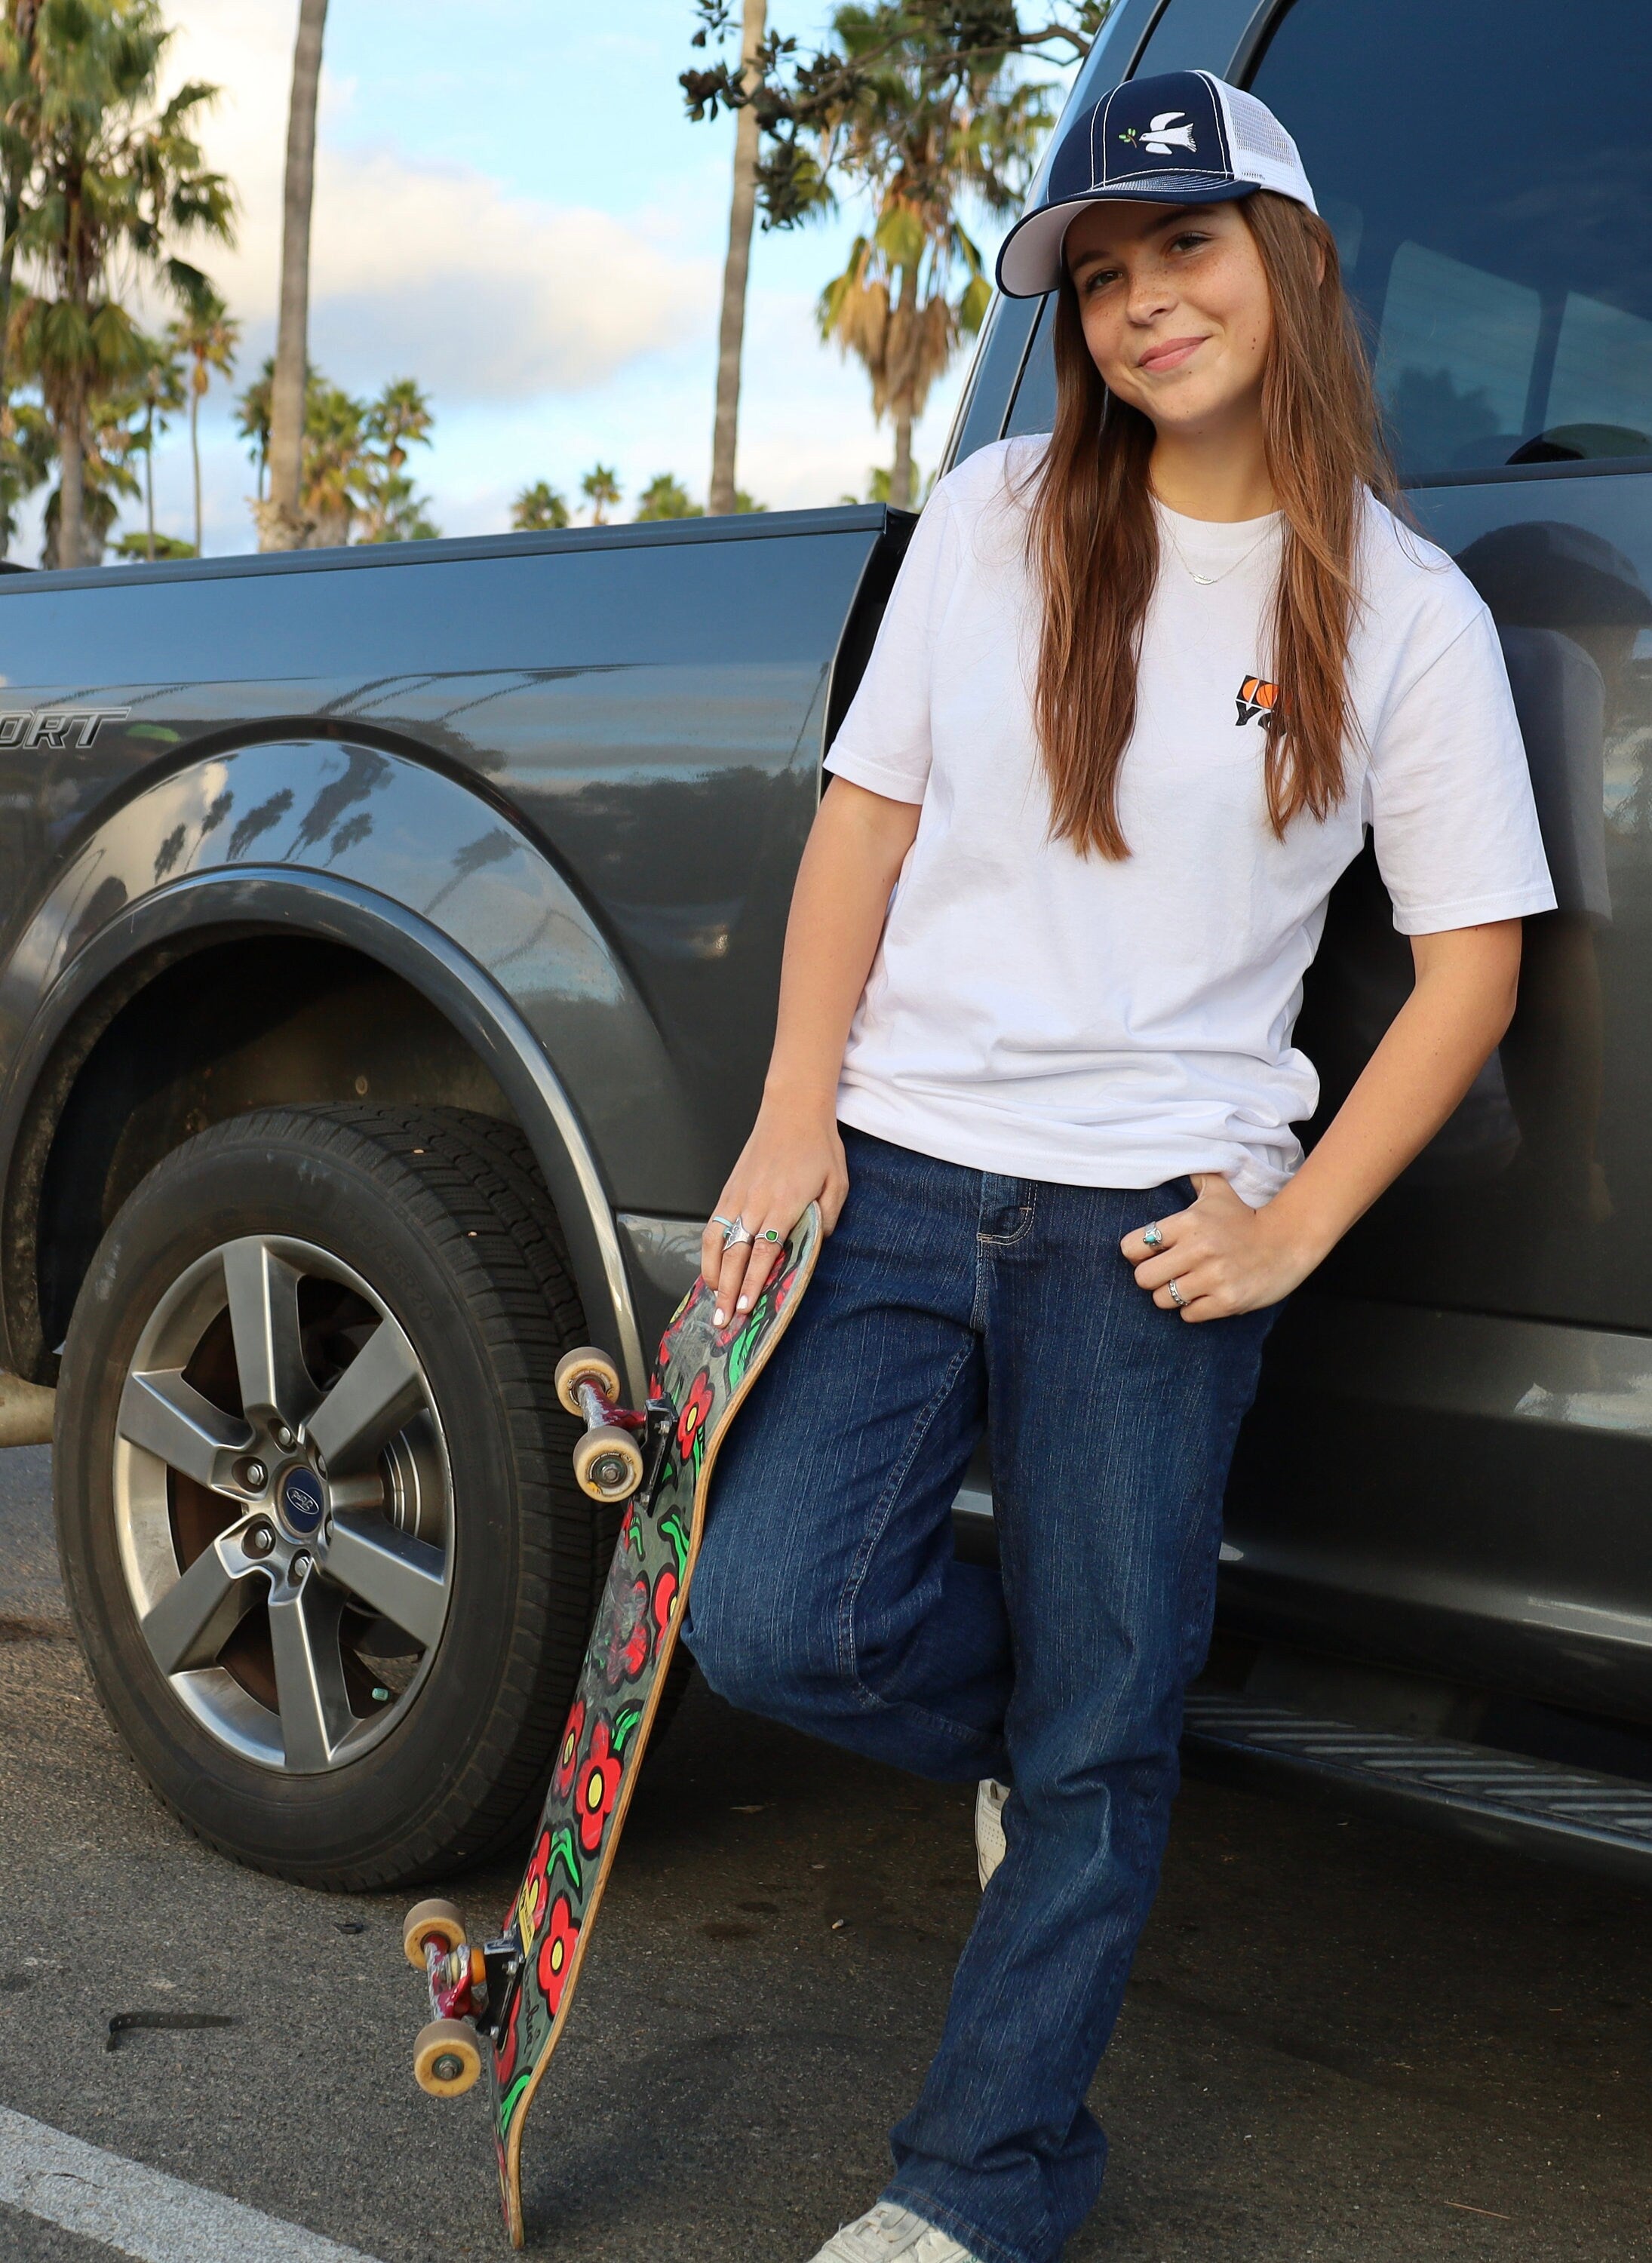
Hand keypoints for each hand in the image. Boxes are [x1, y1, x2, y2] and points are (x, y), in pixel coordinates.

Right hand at [700, 1097, 848, 1326]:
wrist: (792, 1110)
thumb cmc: (818, 1146)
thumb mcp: (837, 1183)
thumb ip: (827, 1218)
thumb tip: (816, 1245)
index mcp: (783, 1204)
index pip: (764, 1252)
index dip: (754, 1283)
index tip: (748, 1307)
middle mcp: (755, 1203)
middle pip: (736, 1255)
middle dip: (728, 1291)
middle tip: (724, 1320)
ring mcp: (737, 1196)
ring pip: (717, 1243)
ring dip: (713, 1275)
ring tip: (713, 1301)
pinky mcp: (728, 1189)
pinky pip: (712, 1226)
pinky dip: (708, 1251)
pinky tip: (710, 1269)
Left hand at [1119, 1173, 1318, 1320]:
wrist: (1289, 1240)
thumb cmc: (1246, 1218)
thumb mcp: (1218, 1193)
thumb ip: (1195, 1179)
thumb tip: (1177, 1163)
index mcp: (1187, 1223)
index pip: (1133, 1246)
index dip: (1137, 1253)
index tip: (1152, 1254)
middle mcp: (1197, 1249)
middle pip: (1143, 1278)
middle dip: (1153, 1278)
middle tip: (1169, 1274)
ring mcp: (1212, 1277)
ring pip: (1162, 1300)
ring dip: (1173, 1296)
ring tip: (1190, 1286)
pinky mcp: (1227, 1301)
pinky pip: (1189, 1315)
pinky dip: (1194, 1309)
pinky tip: (1207, 1296)